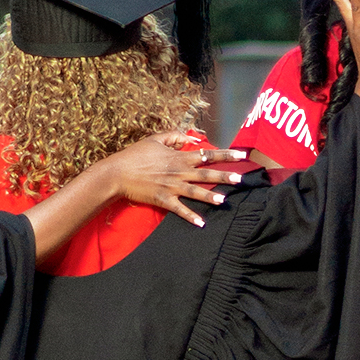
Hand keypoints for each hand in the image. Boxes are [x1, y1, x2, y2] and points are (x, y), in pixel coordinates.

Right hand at [105, 138, 248, 228]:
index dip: (225, 154)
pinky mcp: (163, 200)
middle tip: (241, 179)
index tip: (241, 154)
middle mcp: (179, 172)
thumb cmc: (135, 154)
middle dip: (224, 176)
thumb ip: (175, 136)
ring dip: (210, 196)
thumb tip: (192, 139)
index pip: (207, 154)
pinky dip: (190, 216)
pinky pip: (179, 209)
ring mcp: (171, 187)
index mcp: (179, 157)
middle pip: (206, 174)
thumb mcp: (155, 139)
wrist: (117, 173)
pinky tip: (202, 223)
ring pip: (196, 192)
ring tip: (225, 200)